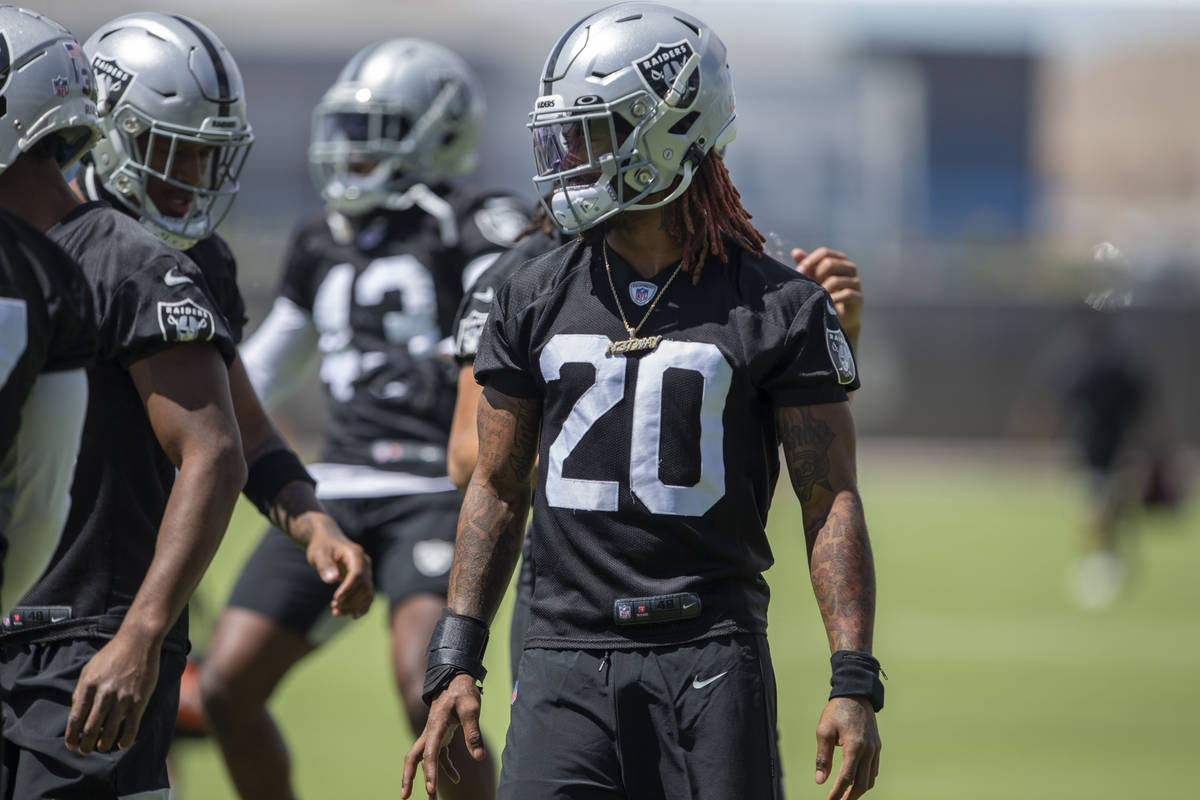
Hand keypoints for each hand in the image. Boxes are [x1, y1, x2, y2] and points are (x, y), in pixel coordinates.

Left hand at [65, 631, 159, 754]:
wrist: (138, 641)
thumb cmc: (113, 654)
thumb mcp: (90, 668)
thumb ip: (81, 689)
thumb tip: (75, 710)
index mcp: (88, 685)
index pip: (76, 717)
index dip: (71, 735)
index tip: (71, 744)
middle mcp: (104, 694)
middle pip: (91, 728)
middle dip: (85, 744)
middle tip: (84, 751)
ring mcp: (122, 698)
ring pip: (109, 731)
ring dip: (103, 744)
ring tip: (101, 748)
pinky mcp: (139, 700)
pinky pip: (131, 726)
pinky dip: (126, 739)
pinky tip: (122, 744)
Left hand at [304, 514, 373, 618]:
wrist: (327, 541)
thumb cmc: (321, 546)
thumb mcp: (318, 553)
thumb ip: (325, 565)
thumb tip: (332, 580)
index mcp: (355, 554)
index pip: (357, 574)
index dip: (348, 588)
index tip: (335, 599)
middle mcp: (365, 563)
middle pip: (364, 585)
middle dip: (350, 600)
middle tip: (334, 609)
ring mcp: (366, 571)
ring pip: (367, 592)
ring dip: (354, 605)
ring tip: (337, 613)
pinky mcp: (364, 579)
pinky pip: (366, 594)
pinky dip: (360, 605)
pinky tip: (352, 615)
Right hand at [401, 673, 485, 798]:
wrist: (456, 677)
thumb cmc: (463, 691)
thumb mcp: (471, 709)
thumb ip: (473, 733)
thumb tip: (479, 758)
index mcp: (436, 726)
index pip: (430, 753)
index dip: (430, 773)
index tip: (431, 790)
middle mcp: (430, 732)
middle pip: (413, 758)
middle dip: (408, 778)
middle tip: (405, 796)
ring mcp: (433, 734)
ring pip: (423, 759)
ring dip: (426, 778)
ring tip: (431, 799)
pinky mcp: (440, 734)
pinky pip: (438, 755)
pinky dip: (445, 768)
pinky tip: (457, 779)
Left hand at [793, 247, 862, 340]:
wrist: (835, 318)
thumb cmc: (822, 294)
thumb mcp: (812, 279)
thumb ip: (806, 266)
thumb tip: (795, 251)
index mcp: (838, 260)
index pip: (824, 252)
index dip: (810, 260)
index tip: (799, 271)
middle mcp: (849, 268)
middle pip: (830, 263)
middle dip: (815, 275)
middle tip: (808, 287)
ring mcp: (855, 282)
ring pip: (835, 280)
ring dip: (822, 290)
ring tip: (816, 298)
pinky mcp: (859, 297)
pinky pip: (845, 294)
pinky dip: (833, 300)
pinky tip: (826, 304)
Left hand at [815, 695, 880, 799]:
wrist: (856, 693)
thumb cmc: (837, 711)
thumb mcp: (824, 731)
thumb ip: (823, 757)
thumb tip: (820, 780)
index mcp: (854, 746)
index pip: (846, 778)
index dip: (837, 793)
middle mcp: (868, 750)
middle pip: (862, 783)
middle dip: (850, 796)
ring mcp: (875, 749)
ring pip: (870, 778)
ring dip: (859, 790)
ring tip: (846, 795)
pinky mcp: (877, 746)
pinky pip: (874, 769)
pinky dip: (866, 779)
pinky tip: (856, 781)